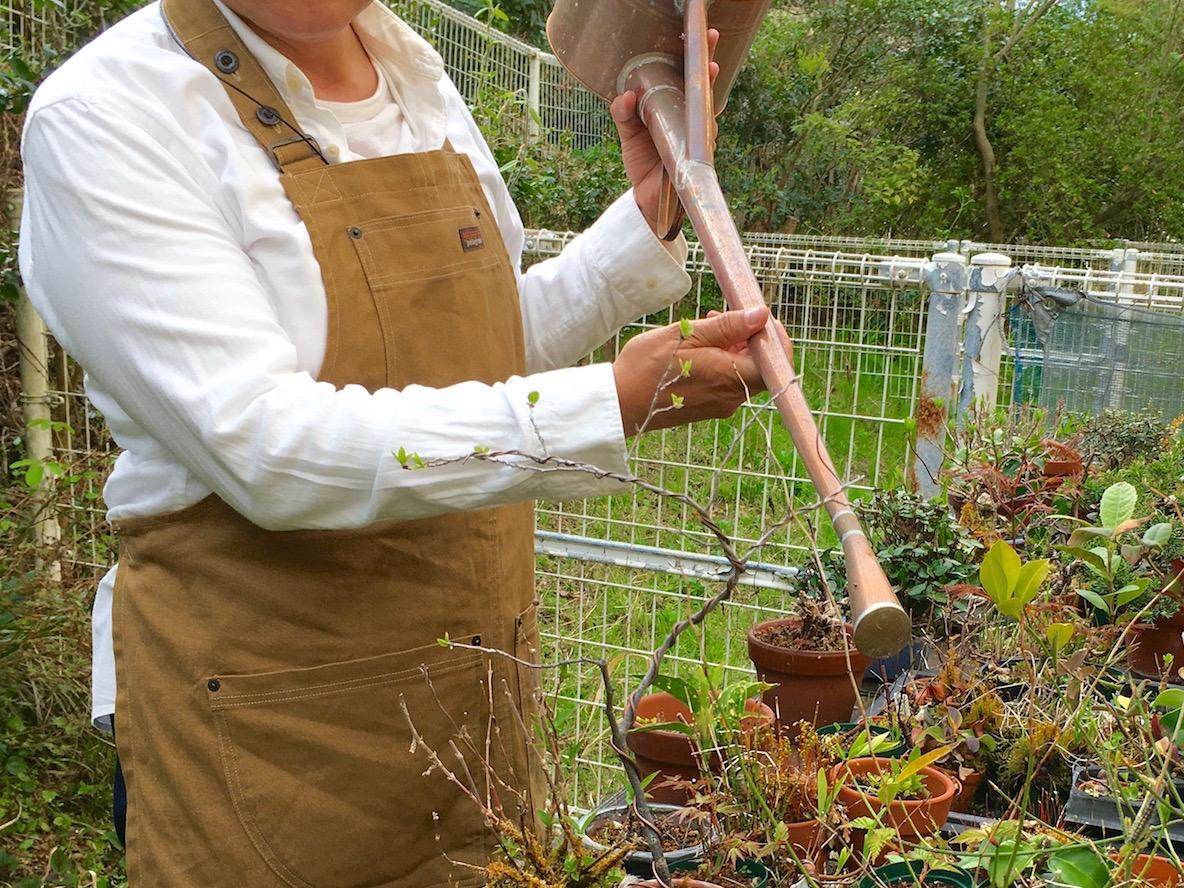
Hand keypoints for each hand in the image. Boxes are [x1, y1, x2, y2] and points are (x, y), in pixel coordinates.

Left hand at [609, 29, 719, 235]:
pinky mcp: (698, 156)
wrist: (647, 200)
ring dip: (708, 90)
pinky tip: (696, 113)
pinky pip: (701, 139)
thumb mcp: (628, 134)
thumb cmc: (643, 164)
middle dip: (708, 62)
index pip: (686, 79)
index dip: (694, 59)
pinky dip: (700, 127)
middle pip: (703, 88)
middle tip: (712, 38)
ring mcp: (698, 137)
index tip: (699, 36)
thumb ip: (623, 114)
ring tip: (709, 67)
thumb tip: (625, 96)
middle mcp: (690, 121)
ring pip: (707, 110)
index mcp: (674, 110)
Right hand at [612, 306, 792, 436]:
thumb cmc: (647, 367)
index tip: (759, 319)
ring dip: (733, 347)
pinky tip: (699, 348)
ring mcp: (721, 405)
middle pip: (761, 366)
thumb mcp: (687, 334)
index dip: (775, 338)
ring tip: (706, 327)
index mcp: (730, 377)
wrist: (620, 403)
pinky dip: (722, 362)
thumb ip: (728, 326)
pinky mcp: (709, 408)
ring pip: (744, 372)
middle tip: (725, 316)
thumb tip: (761, 315)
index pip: (776, 362)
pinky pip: (728, 382)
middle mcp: (731, 396)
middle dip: (749, 337)